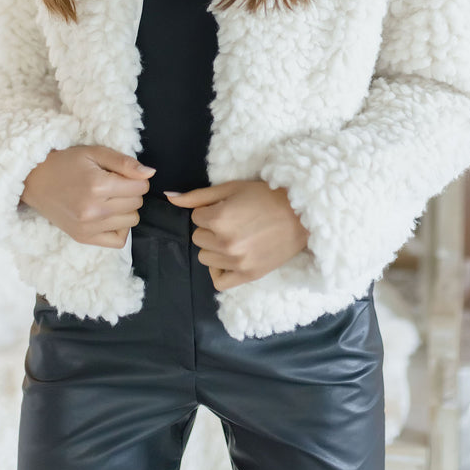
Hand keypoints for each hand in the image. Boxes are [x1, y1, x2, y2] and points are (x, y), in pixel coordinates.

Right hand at [20, 144, 154, 248]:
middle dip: (131, 192)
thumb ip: (124, 162)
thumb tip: (150, 173)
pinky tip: (109, 215)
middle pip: (137, 204)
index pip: (140, 187)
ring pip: (131, 221)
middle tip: (113, 184)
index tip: (122, 174)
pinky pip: (118, 241)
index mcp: (98, 186)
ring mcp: (88, 227)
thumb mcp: (95, 153)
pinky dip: (120, 228)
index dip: (136, 178)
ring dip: (126, 209)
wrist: (35, 181)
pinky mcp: (83, 238)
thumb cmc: (66, 163)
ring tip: (109, 198)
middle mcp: (94, 210)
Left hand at [164, 180, 309, 290]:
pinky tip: (230, 257)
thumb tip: (169, 198)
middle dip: (211, 228)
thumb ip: (198, 196)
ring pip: (205, 257)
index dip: (211, 211)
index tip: (229, 208)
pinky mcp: (248, 275)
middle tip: (235, 221)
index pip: (196, 218)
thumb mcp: (231, 188)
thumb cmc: (265, 196)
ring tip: (237, 237)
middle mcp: (225, 243)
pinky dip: (220, 270)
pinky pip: (218, 281)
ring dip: (215, 247)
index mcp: (220, 218)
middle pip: (199, 238)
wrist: (300, 214)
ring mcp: (237, 261)